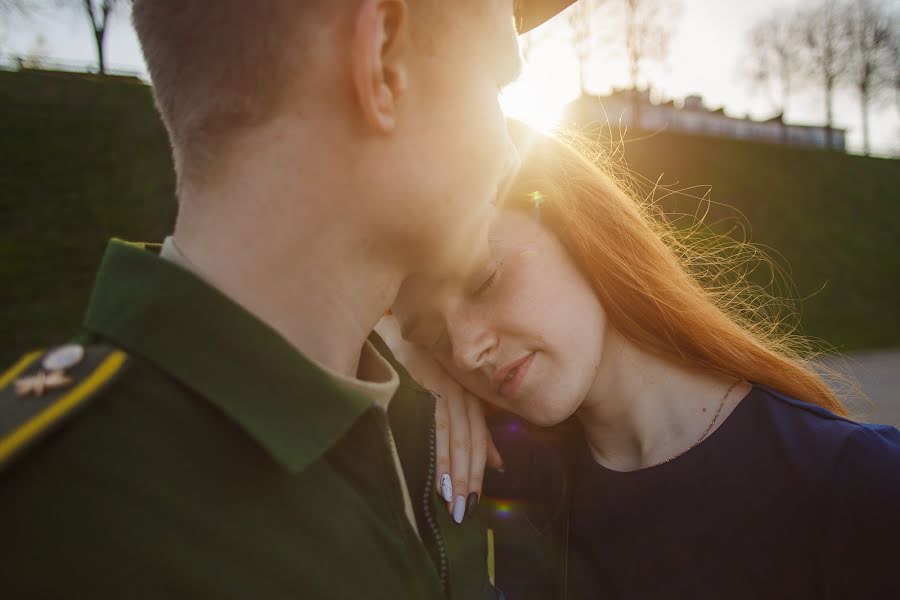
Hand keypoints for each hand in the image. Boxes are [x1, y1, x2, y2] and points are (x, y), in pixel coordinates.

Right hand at [375, 315, 501, 523]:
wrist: (389, 332)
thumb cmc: (418, 365)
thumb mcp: (449, 392)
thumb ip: (473, 426)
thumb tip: (498, 463)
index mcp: (465, 395)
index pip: (477, 439)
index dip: (477, 470)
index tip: (473, 499)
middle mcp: (457, 392)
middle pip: (468, 442)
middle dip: (467, 479)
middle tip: (462, 511)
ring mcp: (439, 388)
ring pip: (453, 438)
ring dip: (453, 474)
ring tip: (451, 503)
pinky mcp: (420, 385)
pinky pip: (432, 426)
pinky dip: (435, 454)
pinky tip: (435, 477)